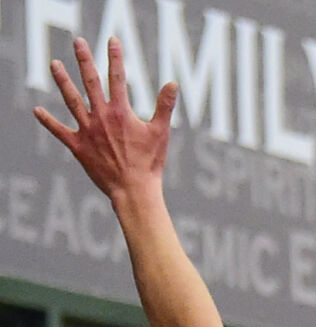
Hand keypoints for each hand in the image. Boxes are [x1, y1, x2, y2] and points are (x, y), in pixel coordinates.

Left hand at [34, 37, 177, 205]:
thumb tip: (172, 84)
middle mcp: (101, 117)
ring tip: (54, 64)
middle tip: (78, 42)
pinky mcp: (78, 146)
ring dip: (62, 81)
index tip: (112, 41)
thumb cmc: (150, 164)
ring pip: (71, 100)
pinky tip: (37, 110)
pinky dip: (48, 121)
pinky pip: (59, 131)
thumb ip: (164, 106)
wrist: (133, 190)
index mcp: (121, 112)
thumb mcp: (161, 133)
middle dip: (84, 60)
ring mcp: (87, 130)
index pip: (117, 78)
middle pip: (90, 82)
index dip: (116, 57)